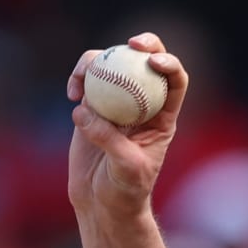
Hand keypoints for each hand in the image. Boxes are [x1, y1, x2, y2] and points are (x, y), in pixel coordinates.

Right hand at [66, 32, 188, 217]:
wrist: (102, 203)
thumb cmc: (124, 192)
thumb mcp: (125, 169)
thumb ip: (110, 140)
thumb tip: (86, 111)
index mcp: (163, 117)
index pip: (175, 82)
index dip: (170, 64)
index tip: (153, 61)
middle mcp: (142, 103)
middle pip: (147, 62)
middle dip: (143, 44)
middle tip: (128, 44)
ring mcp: (117, 101)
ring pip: (112, 64)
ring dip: (98, 62)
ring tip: (82, 83)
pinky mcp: (92, 105)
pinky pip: (87, 79)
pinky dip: (78, 79)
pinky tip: (72, 94)